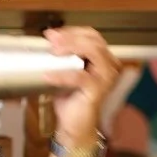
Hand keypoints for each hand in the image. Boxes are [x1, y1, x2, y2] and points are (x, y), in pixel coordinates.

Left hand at [42, 26, 121, 145]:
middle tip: (51, 40)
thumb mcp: (65, 72)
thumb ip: (61, 56)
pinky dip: (62, 74)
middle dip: (70, 37)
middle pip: (93, 41)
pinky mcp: (98, 90)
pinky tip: (47, 75)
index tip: (52, 34)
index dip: (72, 31)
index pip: (91, 35)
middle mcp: (109, 65)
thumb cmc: (70, 98)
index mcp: (102, 58)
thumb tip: (49, 39)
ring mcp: (105, 77)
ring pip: (92, 52)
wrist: (74, 125)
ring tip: (53, 52)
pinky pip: (80, 76)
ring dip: (71, 48)